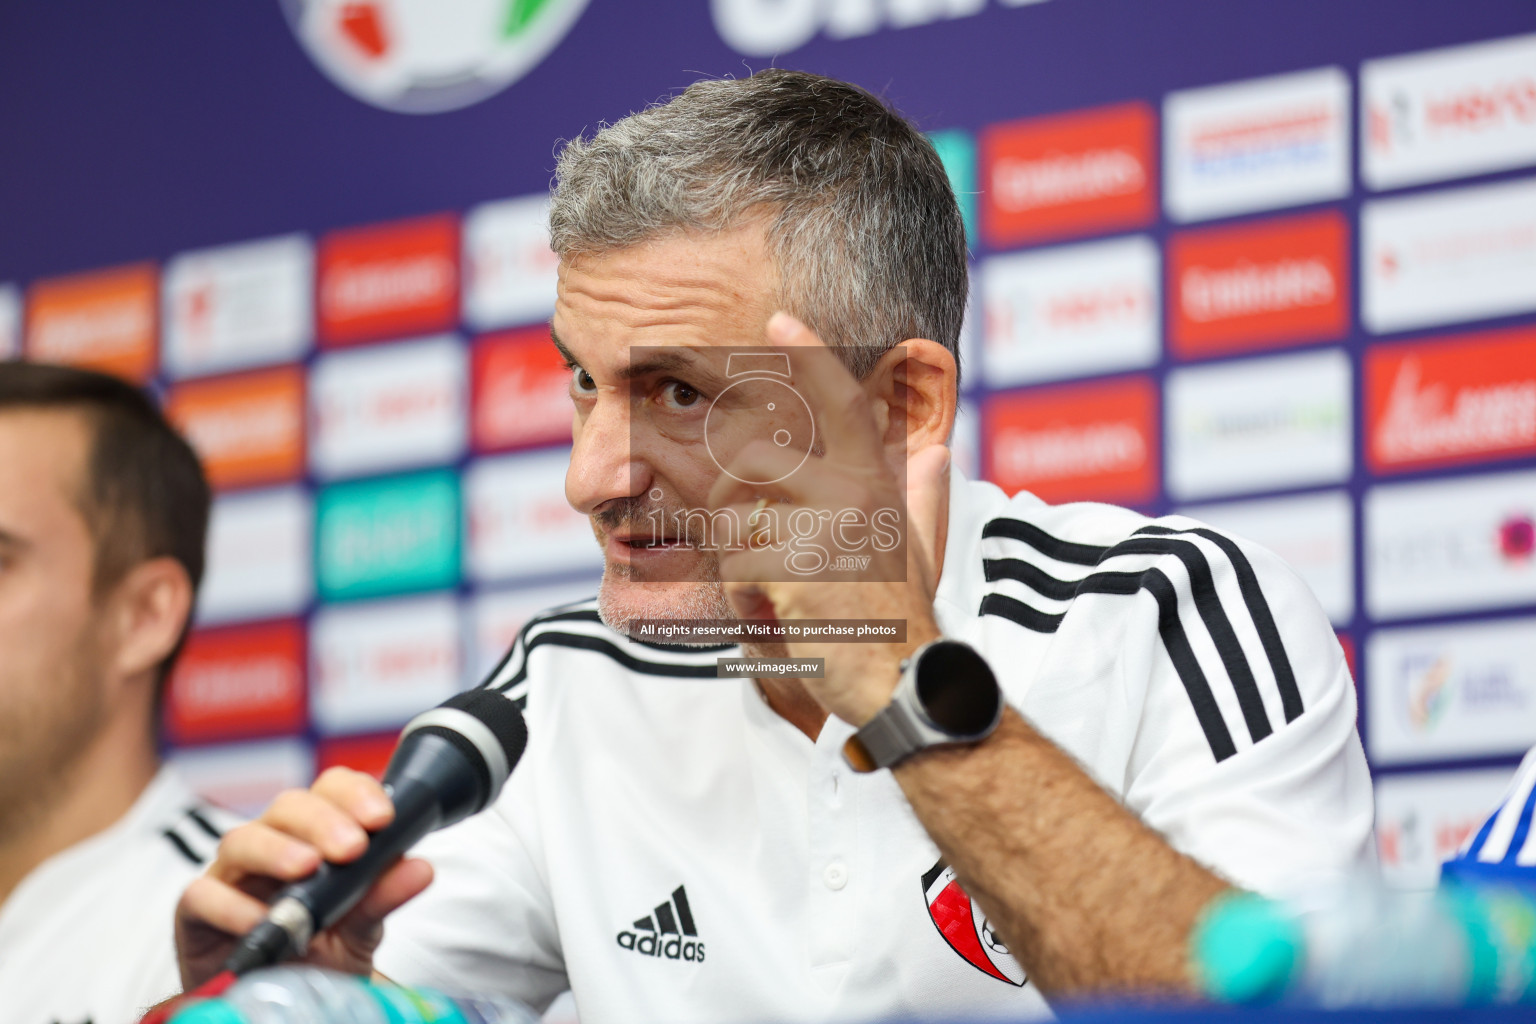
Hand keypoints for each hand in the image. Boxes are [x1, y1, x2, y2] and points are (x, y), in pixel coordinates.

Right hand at [175, 767, 432, 988]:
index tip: (384, 817)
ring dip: (277, 849)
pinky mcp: (196, 914)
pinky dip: (230, 904)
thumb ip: (383, 897)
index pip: (331, 791)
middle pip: (288, 807)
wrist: (274, 1002)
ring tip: (308, 868)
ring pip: (241, 839)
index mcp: (314, 836)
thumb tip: (422, 868)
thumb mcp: (359, 929)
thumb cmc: (315, 955)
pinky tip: (259, 919)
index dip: (356, 793)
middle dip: (323, 821)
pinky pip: (202, 896)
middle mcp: (271, 846)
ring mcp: (231, 876)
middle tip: (353, 848)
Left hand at [707, 312, 949, 724]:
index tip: (779, 321)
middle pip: (754, 460)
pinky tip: (777, 619)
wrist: (903, 685)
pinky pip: (735, 565)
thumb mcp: (917, 551)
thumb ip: (921, 499)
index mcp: (878, 485)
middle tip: (745, 548)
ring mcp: (826, 527)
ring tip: (774, 595)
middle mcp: (854, 494)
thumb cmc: (902, 621)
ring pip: (735, 516)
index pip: (845, 405)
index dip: (811, 358)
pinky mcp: (798, 566)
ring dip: (738, 560)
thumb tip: (936, 455)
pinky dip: (741, 597)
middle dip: (728, 501)